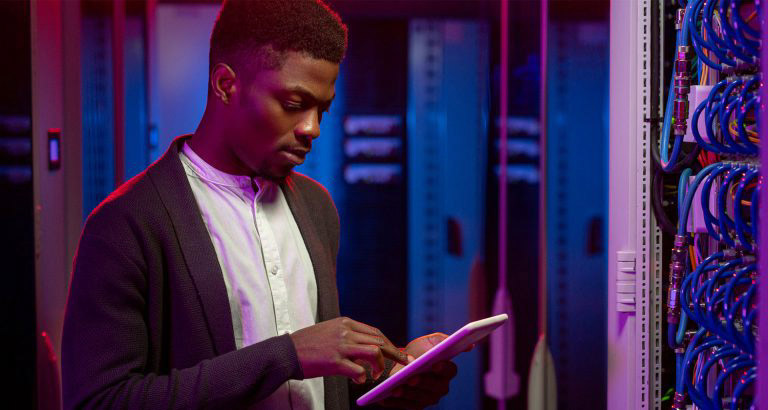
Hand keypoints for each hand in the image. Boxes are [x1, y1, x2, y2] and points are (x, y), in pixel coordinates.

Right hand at [290, 317, 408, 383]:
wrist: (287, 352)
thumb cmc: (308, 344)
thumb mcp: (330, 331)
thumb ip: (349, 337)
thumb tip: (367, 349)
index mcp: (346, 323)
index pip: (375, 332)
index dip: (389, 343)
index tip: (397, 352)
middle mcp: (346, 332)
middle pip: (379, 341)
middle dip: (394, 353)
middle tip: (402, 363)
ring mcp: (341, 346)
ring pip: (374, 352)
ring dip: (380, 365)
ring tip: (378, 374)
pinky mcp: (334, 361)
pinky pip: (358, 369)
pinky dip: (362, 376)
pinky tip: (358, 379)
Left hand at [377, 333, 458, 409]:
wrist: (399, 363)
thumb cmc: (417, 351)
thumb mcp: (430, 342)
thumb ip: (444, 341)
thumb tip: (470, 345)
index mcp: (446, 371)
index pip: (450, 370)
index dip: (444, 368)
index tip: (435, 363)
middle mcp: (441, 387)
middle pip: (435, 387)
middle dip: (423, 383)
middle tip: (411, 378)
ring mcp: (428, 398)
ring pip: (420, 398)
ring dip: (408, 394)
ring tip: (396, 388)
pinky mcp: (415, 406)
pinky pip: (407, 406)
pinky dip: (396, 402)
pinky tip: (386, 397)